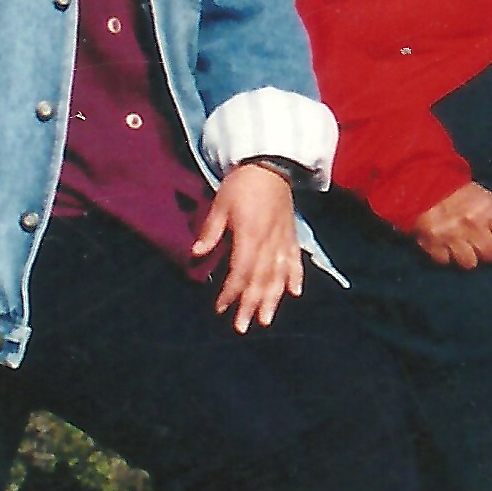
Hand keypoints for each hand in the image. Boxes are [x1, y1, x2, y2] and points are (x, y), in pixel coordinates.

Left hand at [195, 162, 303, 329]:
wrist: (270, 163)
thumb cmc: (241, 184)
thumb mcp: (220, 204)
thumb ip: (211, 231)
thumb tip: (196, 253)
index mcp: (251, 235)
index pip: (241, 272)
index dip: (231, 292)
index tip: (220, 308)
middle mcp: (270, 242)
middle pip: (261, 280)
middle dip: (251, 305)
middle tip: (242, 327)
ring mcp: (283, 240)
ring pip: (279, 275)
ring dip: (272, 299)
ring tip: (266, 320)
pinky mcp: (291, 235)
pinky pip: (295, 260)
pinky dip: (296, 277)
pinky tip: (295, 293)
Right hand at [411, 179, 491, 269]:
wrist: (426, 184)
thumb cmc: (462, 194)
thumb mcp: (486, 201)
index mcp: (488, 211)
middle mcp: (471, 225)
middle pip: (489, 255)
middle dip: (487, 253)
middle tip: (481, 246)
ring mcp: (451, 236)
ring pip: (469, 264)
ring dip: (468, 258)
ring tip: (463, 247)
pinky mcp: (432, 244)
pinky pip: (446, 262)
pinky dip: (447, 257)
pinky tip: (446, 246)